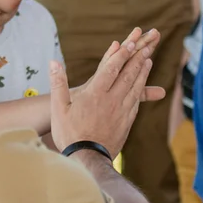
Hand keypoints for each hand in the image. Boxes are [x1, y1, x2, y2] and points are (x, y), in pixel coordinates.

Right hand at [49, 28, 158, 156]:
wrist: (88, 159)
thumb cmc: (70, 134)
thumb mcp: (58, 108)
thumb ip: (58, 84)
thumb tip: (54, 62)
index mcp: (96, 94)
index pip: (111, 69)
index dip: (120, 55)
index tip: (128, 43)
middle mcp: (112, 100)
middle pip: (128, 75)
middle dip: (136, 58)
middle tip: (145, 46)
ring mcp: (122, 111)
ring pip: (135, 87)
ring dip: (142, 72)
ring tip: (148, 59)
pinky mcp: (126, 122)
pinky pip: (135, 101)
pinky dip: (140, 89)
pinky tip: (141, 86)